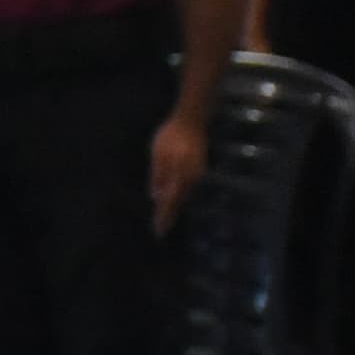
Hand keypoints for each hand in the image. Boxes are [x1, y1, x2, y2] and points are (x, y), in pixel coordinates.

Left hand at [150, 110, 208, 231]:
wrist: (192, 122)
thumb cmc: (171, 136)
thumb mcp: (158, 153)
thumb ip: (158, 175)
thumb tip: (155, 196)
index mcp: (179, 175)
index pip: (169, 201)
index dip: (163, 217)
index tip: (158, 232)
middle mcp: (190, 179)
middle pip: (178, 202)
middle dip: (168, 216)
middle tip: (159, 230)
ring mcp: (196, 175)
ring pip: (184, 196)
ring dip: (174, 208)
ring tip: (165, 219)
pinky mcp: (198, 171)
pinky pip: (188, 189)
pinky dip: (180, 197)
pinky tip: (174, 200)